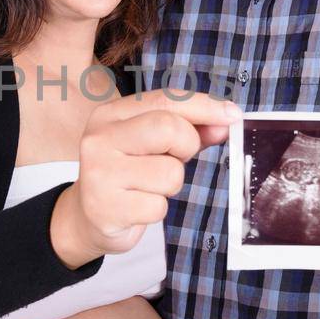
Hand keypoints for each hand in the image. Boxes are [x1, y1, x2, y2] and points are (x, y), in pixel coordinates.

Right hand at [53, 90, 239, 264]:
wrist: (87, 218)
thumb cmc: (128, 174)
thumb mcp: (152, 144)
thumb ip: (189, 129)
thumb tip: (226, 121)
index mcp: (110, 114)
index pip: (165, 99)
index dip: (204, 106)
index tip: (232, 115)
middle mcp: (99, 138)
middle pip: (168, 128)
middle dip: (186, 147)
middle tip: (173, 159)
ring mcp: (99, 173)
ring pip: (169, 173)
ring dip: (171, 184)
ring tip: (149, 186)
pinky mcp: (105, 208)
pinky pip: (158, 206)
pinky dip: (157, 209)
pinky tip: (138, 207)